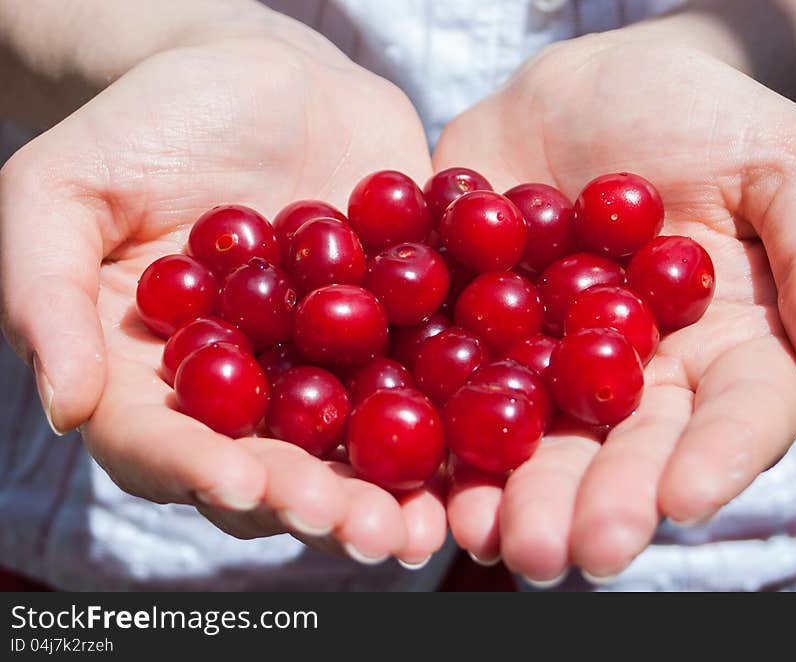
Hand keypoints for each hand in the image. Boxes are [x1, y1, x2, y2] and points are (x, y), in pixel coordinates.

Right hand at [0, 19, 442, 565]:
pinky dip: (453, 416)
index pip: (168, 446)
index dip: (203, 472)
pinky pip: (422, 378)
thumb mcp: (62, 188)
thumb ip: (46, 294)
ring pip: (355, 446)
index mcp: (158, 377)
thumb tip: (62, 408)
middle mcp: (246, 389)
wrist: (259, 74)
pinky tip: (484, 447)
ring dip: (394, 493)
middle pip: (275, 468)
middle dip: (320, 506)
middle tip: (371, 534)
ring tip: (432, 526)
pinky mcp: (392, 331)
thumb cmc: (146, 122)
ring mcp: (326, 367)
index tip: (248, 484)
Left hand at [434, 40, 795, 582]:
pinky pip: (456, 381)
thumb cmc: (707, 116)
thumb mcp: (785, 164)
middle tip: (558, 553)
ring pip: (534, 438)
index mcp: (721, 350)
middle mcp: (634, 375)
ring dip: (508, 492)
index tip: (681, 501)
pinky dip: (438, 426)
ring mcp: (548, 360)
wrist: (592, 83)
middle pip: (621, 451)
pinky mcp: (473, 330)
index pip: (731, 419)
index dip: (713, 461)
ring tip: (484, 536)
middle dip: (590, 503)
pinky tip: (420, 473)